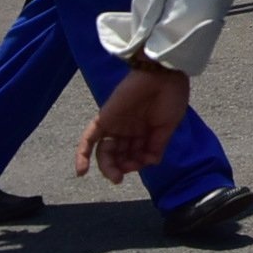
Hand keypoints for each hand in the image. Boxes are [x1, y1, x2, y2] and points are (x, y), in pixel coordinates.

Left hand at [76, 60, 188, 183]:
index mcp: (144, 131)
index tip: (145, 162)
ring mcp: (114, 125)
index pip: (135, 154)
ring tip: (115, 175)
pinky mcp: (103, 119)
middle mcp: (128, 130)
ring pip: (104, 152)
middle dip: (121, 168)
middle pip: (118, 155)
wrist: (163, 75)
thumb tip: (150, 163)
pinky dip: (82, 156)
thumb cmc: (171, 97)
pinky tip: (81, 172)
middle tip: (122, 176)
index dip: (137, 163)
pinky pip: (88, 140)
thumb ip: (157, 145)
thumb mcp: (168, 125)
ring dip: (107, 166)